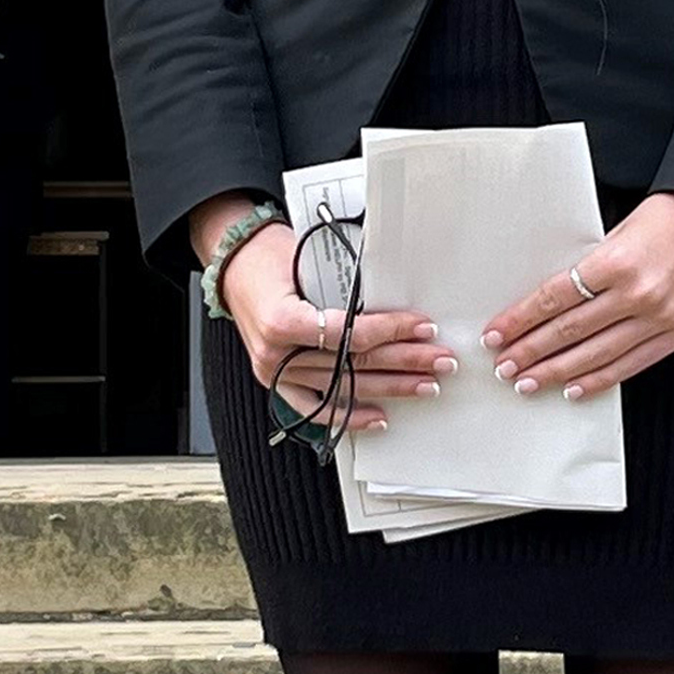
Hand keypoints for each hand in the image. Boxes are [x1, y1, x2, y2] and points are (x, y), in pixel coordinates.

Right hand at [217, 221, 458, 434]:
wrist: (234, 265)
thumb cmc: (267, 257)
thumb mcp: (305, 261)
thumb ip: (344, 286)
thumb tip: (394, 296)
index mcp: (283, 321)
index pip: (350, 334)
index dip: (391, 331)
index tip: (422, 326)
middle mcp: (277, 355)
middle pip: (354, 364)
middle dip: (404, 362)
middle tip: (439, 360)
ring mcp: (275, 373)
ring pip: (344, 387)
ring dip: (390, 388)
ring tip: (425, 385)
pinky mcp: (277, 381)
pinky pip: (316, 408)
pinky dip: (349, 415)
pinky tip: (379, 417)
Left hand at [480, 192, 673, 401]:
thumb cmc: (668, 216)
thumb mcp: (619, 229)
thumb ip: (590, 267)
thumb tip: (548, 302)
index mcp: (617, 261)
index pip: (555, 298)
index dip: (521, 319)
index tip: (495, 333)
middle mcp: (638, 294)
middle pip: (569, 331)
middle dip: (530, 351)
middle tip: (502, 366)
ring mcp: (660, 318)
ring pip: (596, 355)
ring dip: (556, 372)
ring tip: (526, 382)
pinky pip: (631, 365)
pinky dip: (599, 380)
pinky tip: (573, 389)